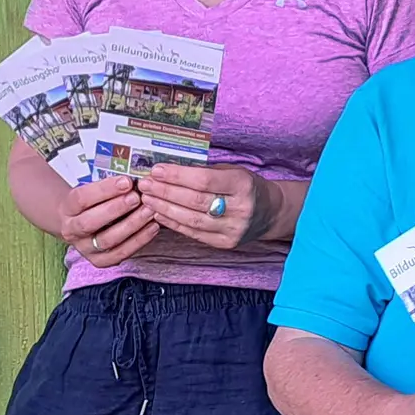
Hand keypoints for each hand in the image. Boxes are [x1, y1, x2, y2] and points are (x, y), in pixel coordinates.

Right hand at [58, 175, 158, 266]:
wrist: (78, 223)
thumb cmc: (92, 202)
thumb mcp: (92, 189)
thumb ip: (110, 186)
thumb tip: (135, 178)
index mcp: (67, 208)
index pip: (81, 198)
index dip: (104, 190)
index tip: (126, 181)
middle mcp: (72, 230)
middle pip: (90, 222)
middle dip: (115, 209)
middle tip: (137, 198)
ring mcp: (85, 248)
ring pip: (107, 240)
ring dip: (131, 225)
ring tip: (149, 211)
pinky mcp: (99, 261)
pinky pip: (120, 254)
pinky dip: (139, 241)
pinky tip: (152, 227)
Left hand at [139, 164, 277, 249]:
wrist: (270, 212)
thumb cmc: (246, 186)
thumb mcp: (232, 171)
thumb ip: (204, 172)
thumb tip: (168, 171)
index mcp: (242, 185)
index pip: (204, 180)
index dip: (177, 176)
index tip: (156, 170)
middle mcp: (239, 208)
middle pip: (194, 201)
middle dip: (165, 192)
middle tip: (144, 184)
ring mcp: (233, 229)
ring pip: (191, 220)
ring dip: (164, 209)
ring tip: (147, 199)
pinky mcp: (225, 243)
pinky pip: (194, 233)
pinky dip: (173, 224)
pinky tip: (159, 214)